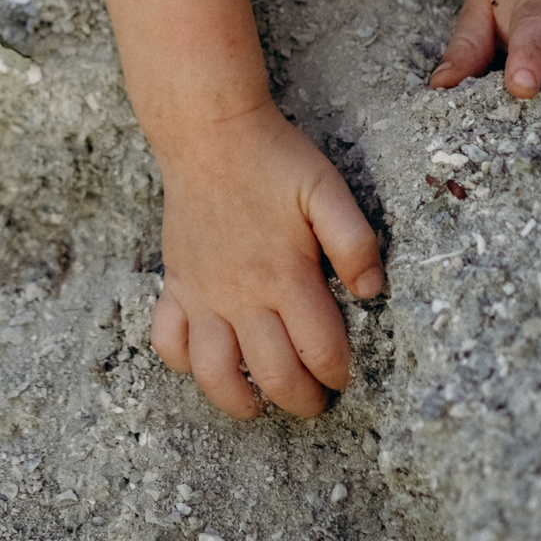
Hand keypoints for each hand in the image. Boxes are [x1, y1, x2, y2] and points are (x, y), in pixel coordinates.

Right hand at [150, 100, 383, 418]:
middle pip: (273, 375)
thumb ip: (354, 241)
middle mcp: (242, 296)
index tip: (344, 377)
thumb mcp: (328, 190)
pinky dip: (183, 363)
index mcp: (285, 276)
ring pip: (213, 373)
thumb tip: (371, 292)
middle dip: (301, 401)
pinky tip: (207, 362)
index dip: (337, 374)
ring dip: (238, 402)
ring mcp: (203, 295)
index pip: (318, 351)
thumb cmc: (274, 161)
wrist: (209, 134)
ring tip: (259, 406)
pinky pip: (168, 341)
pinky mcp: (176, 285)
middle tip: (316, 403)